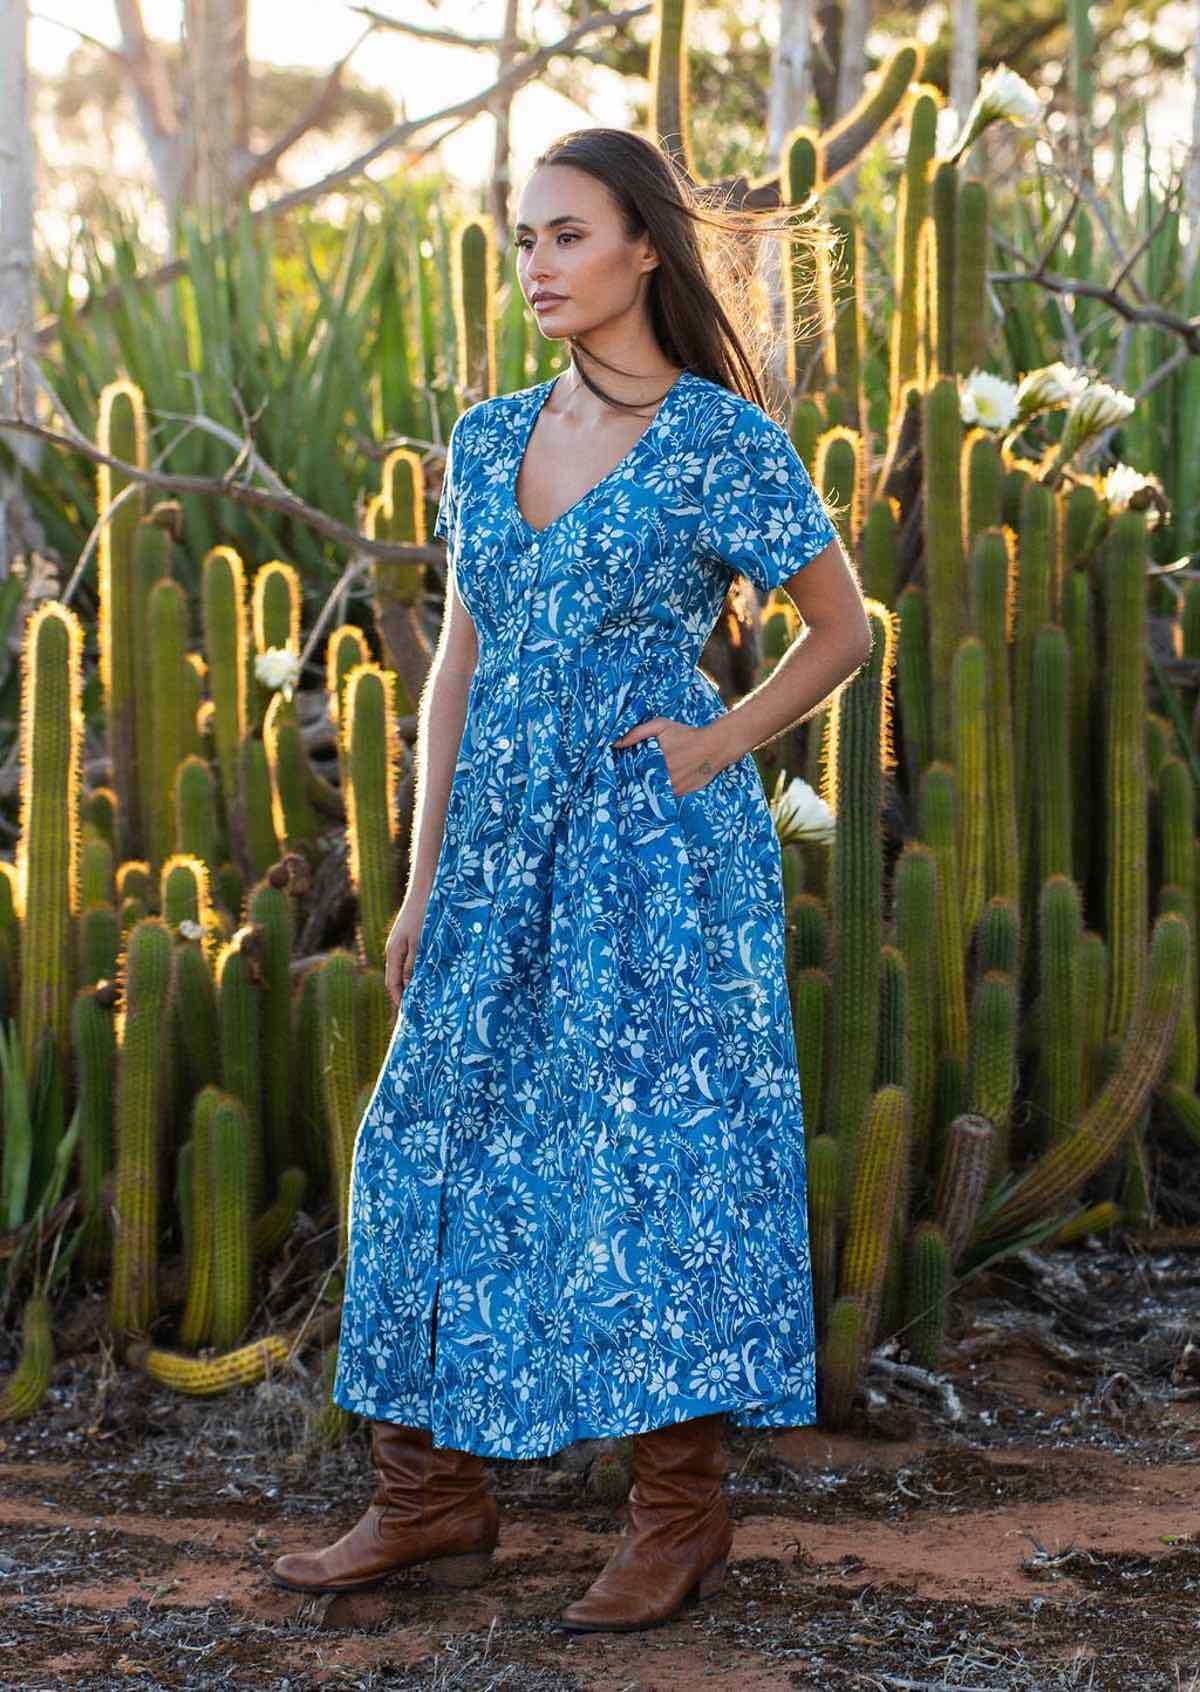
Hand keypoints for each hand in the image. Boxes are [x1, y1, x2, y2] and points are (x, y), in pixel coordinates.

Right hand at [384, 890, 430, 1007]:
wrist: (425, 890)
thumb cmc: (423, 915)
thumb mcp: (420, 943)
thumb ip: (413, 965)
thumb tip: (408, 986)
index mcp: (393, 953)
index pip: (392, 984)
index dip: (399, 999)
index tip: (408, 1014)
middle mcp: (393, 949)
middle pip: (395, 979)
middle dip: (403, 994)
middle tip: (415, 1010)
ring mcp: (399, 943)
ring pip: (402, 969)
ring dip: (410, 983)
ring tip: (422, 996)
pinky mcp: (407, 937)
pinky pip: (408, 960)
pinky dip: (414, 971)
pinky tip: (425, 975)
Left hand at [611, 717, 727, 799]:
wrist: (714, 746)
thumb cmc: (686, 734)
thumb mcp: (661, 726)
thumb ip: (637, 733)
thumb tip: (616, 743)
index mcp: (652, 761)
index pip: (630, 772)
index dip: (624, 774)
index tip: (619, 775)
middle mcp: (661, 776)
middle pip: (639, 784)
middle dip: (633, 784)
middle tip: (628, 784)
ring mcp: (671, 786)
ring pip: (651, 793)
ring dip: (646, 791)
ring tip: (640, 789)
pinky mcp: (680, 793)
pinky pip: (664, 798)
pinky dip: (660, 795)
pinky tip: (656, 791)